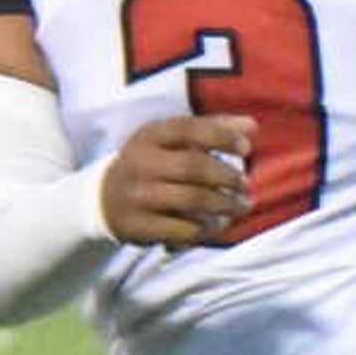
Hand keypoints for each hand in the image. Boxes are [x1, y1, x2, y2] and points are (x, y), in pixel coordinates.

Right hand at [100, 114, 253, 247]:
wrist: (103, 199)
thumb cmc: (154, 164)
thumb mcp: (172, 141)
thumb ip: (212, 129)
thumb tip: (251, 125)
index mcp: (149, 136)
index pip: (189, 129)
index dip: (222, 137)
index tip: (247, 148)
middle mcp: (140, 163)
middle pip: (194, 167)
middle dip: (228, 177)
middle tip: (245, 185)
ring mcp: (137, 195)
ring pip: (193, 200)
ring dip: (226, 204)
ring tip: (242, 206)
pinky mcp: (139, 226)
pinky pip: (184, 229)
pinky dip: (209, 228)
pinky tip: (219, 224)